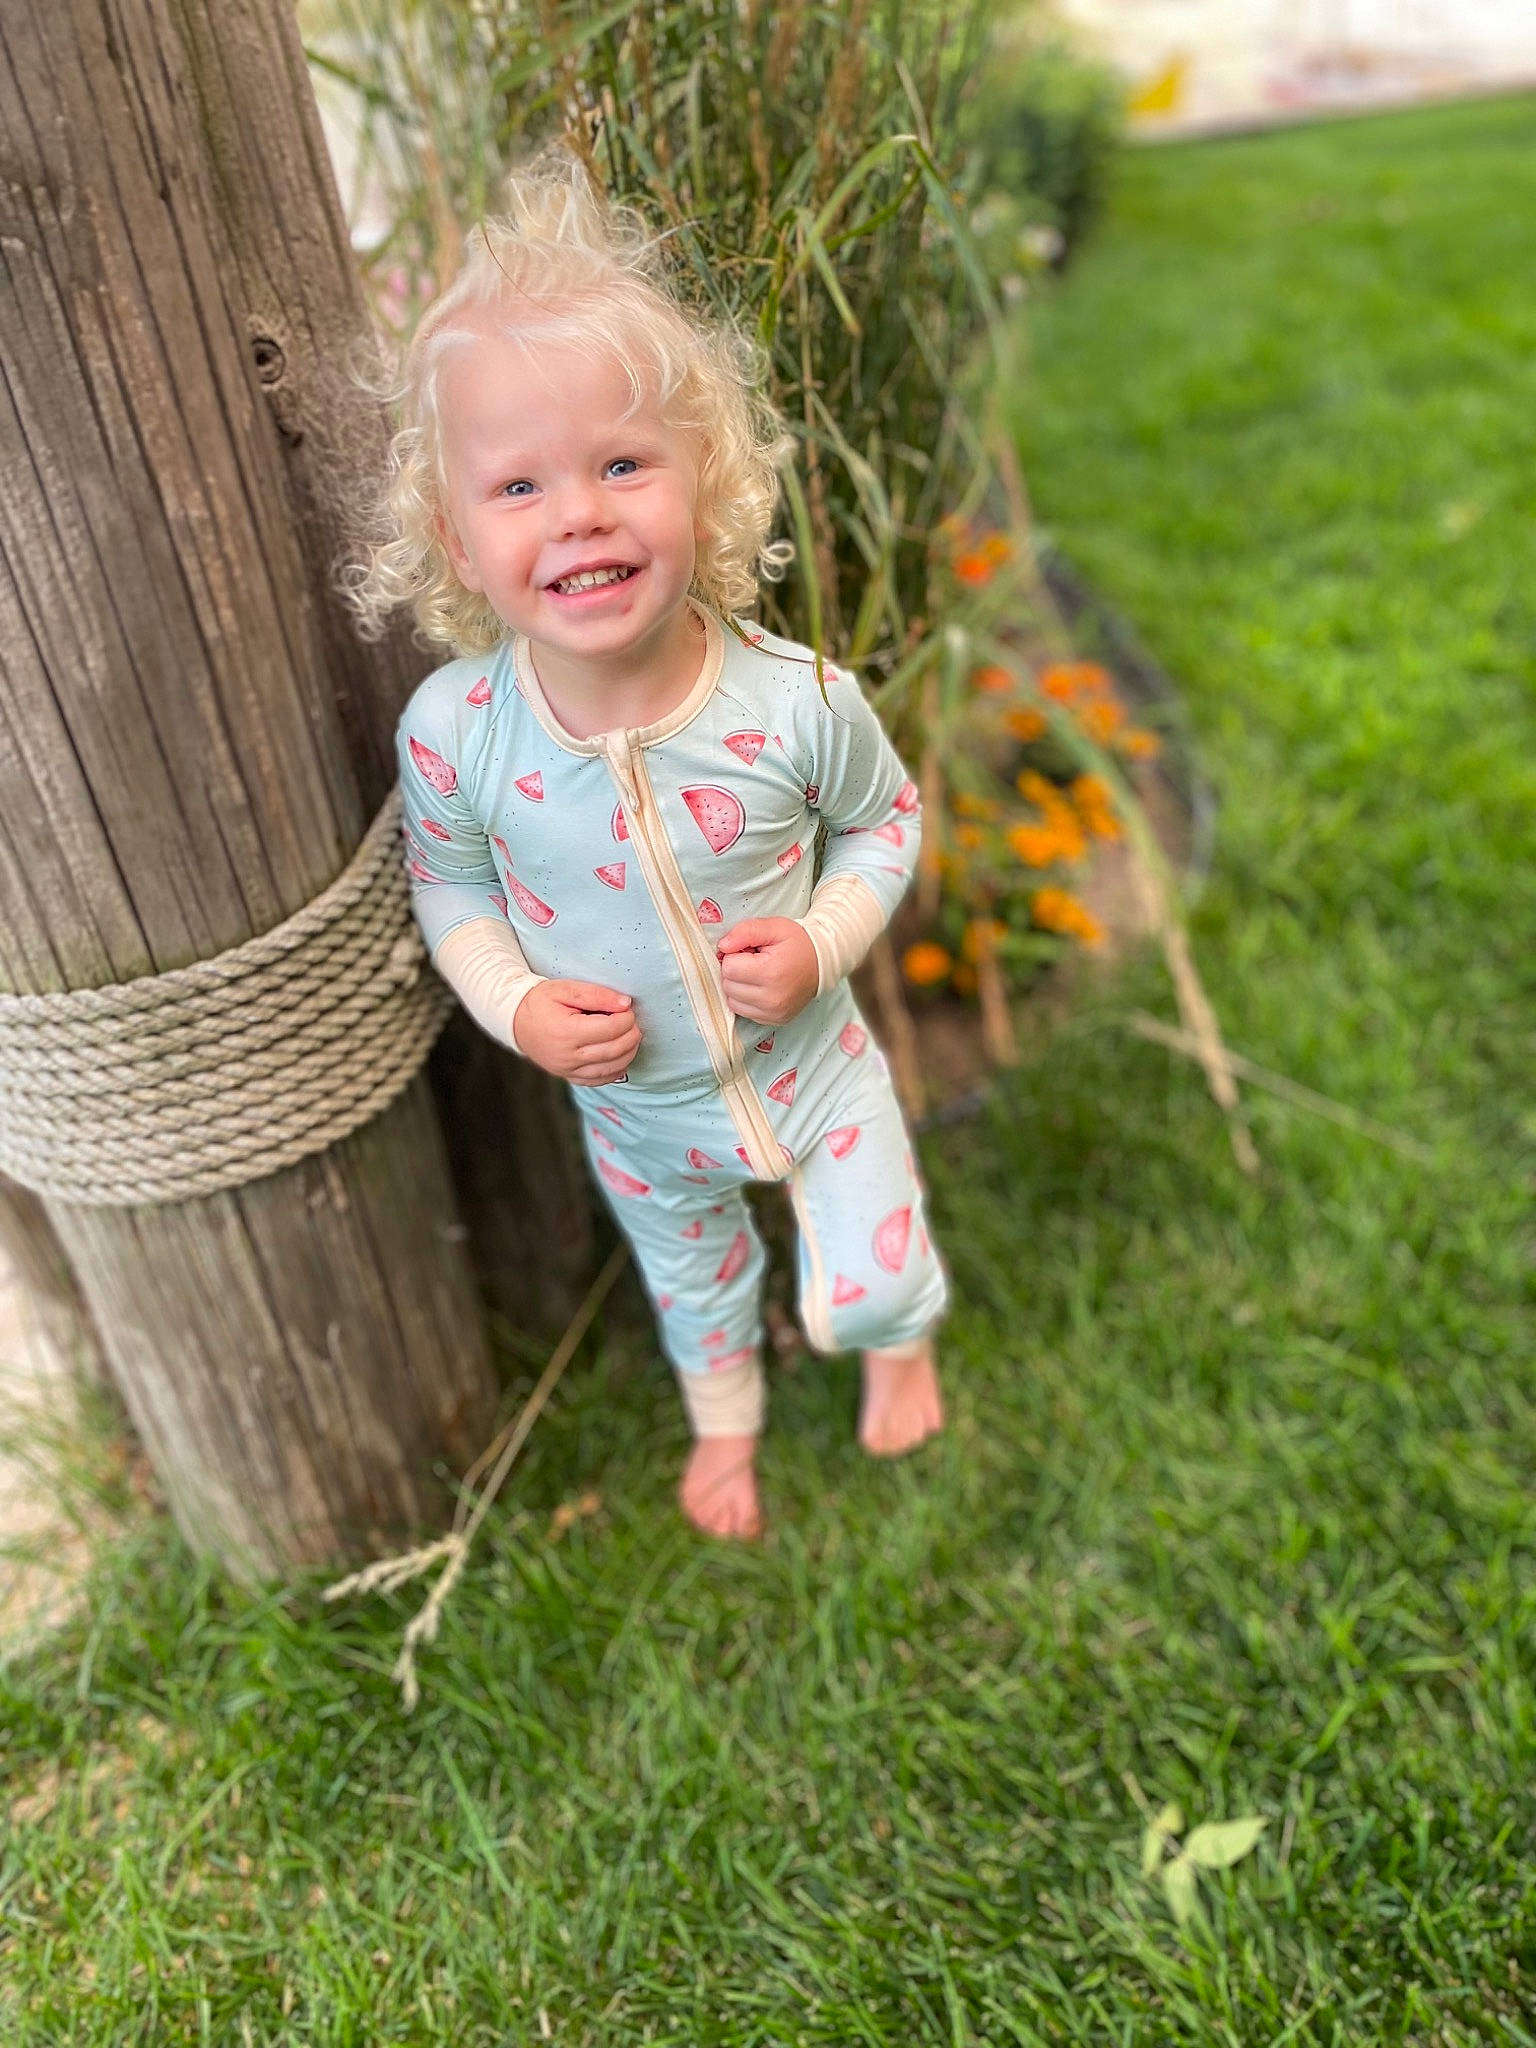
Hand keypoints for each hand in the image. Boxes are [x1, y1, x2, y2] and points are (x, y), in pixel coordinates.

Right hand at [514, 980, 641, 1082]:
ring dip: (629, 1052)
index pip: (611, 1029)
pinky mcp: (569, 1077)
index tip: (627, 1008)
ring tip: (630, 1036)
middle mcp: (568, 1056)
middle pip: (615, 1050)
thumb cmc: (540, 1002)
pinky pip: (600, 1080)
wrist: (516, 1021)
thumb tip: (625, 1004)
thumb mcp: (565, 989)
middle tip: (632, 1021)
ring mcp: (568, 1070)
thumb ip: (597, 994)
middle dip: (632, 1034)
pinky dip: (616, 1069)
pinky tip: (621, 1056)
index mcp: (566, 1032)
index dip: (626, 1018)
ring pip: (612, 1068)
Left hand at [716, 918, 819, 1026]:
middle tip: (754, 962)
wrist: (822, 964)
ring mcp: (773, 1013)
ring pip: (732, 1000)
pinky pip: (743, 1011)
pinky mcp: (773, 1021)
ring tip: (757, 974)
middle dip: (735, 970)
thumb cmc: (798, 944)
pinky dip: (745, 999)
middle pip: (728, 985)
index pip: (729, 967)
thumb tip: (722, 946)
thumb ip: (745, 931)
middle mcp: (771, 998)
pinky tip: (760, 987)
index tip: (750, 951)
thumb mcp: (774, 926)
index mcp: (771, 973)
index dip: (735, 955)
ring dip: (738, 986)